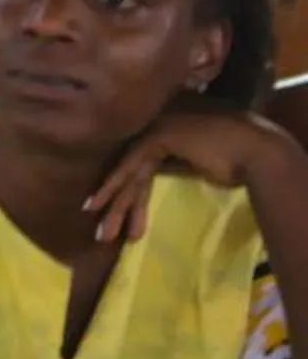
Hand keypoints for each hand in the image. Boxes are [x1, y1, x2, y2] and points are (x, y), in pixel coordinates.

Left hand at [89, 101, 303, 243]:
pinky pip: (131, 166)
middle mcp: (155, 123)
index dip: (126, 193)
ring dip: (114, 203)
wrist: (258, 154)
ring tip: (103, 234)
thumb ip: (169, 164)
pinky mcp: (159, 135)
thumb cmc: (234, 161)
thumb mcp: (191, 164)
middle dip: (117, 204)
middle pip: (129, 169)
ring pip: (127, 170)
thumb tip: (144, 178)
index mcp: (163, 129)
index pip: (138, 164)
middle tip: (103, 233)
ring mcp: (156, 126)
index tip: (112, 217)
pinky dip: (114, 186)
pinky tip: (99, 205)